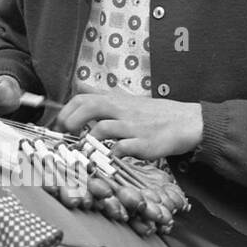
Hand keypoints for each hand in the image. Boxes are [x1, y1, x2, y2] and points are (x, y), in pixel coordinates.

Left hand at [55, 85, 203, 159]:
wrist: (187, 122)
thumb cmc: (154, 115)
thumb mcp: (128, 101)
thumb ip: (104, 98)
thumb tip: (80, 90)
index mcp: (117, 101)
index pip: (84, 98)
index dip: (66, 111)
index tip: (59, 125)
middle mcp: (123, 111)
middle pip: (89, 107)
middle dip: (71, 121)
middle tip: (65, 135)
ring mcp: (133, 127)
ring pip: (102, 128)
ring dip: (88, 141)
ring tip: (84, 150)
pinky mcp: (144, 143)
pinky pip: (123, 148)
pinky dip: (112, 153)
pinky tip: (109, 157)